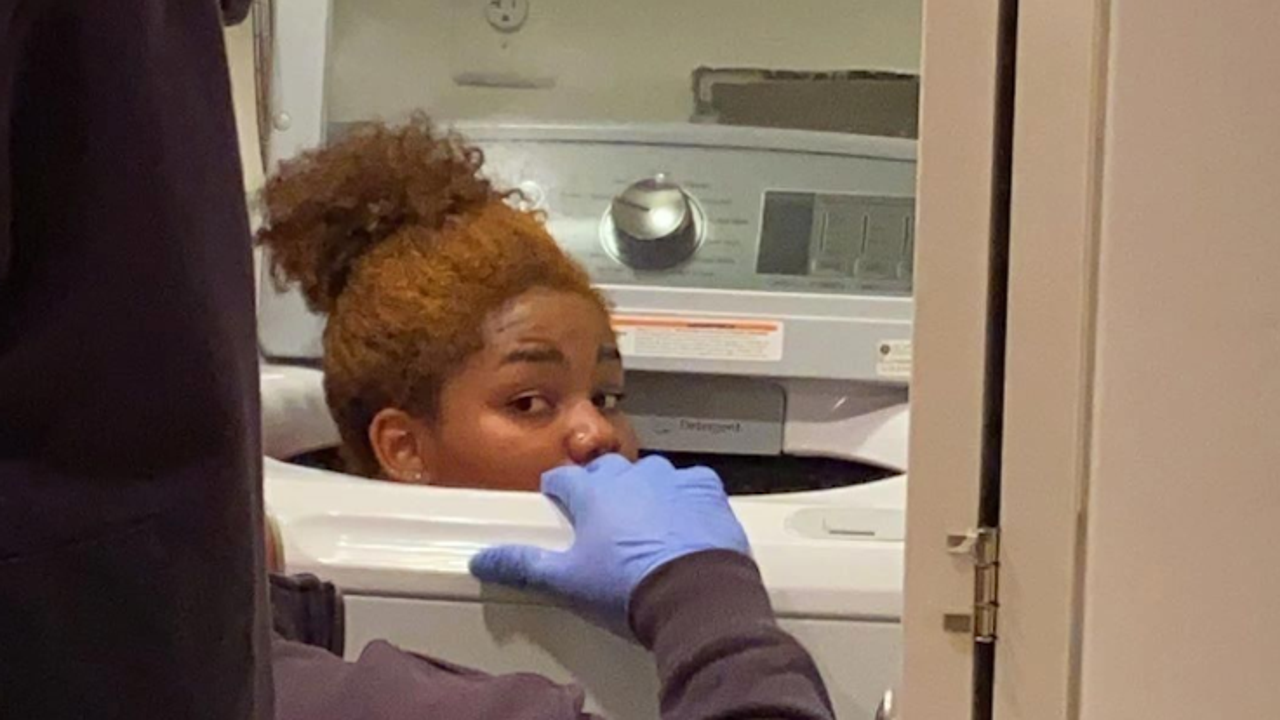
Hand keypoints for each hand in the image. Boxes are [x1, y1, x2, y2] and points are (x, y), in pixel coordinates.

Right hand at [469, 454, 750, 634]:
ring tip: (642, 517)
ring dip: (643, 488)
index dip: (557, 489)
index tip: (555, 498)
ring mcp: (673, 480)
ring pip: (651, 473)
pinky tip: (684, 515)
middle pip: (608, 470)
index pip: (564, 478)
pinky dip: (684, 495)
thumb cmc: (625, 587)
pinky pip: (692, 483)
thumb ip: (524, 566)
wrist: (695, 596)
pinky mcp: (706, 492)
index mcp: (594, 493)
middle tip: (599, 513)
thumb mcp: (568, 582)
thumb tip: (479, 559)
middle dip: (600, 484)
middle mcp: (632, 476)